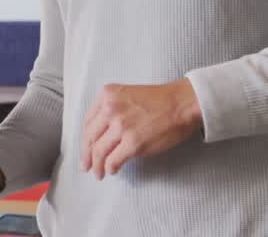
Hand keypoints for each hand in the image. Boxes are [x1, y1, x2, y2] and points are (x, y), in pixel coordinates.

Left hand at [80, 79, 202, 179]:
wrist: (182, 104)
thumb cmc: (159, 100)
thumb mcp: (126, 95)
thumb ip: (111, 110)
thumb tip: (101, 135)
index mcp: (106, 95)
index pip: (88, 122)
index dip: (85, 139)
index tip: (85, 149)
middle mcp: (110, 109)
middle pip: (90, 137)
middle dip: (86, 155)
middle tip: (85, 166)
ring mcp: (121, 126)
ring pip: (99, 150)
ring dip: (97, 165)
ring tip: (98, 173)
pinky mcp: (133, 142)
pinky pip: (114, 160)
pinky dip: (110, 168)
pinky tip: (113, 171)